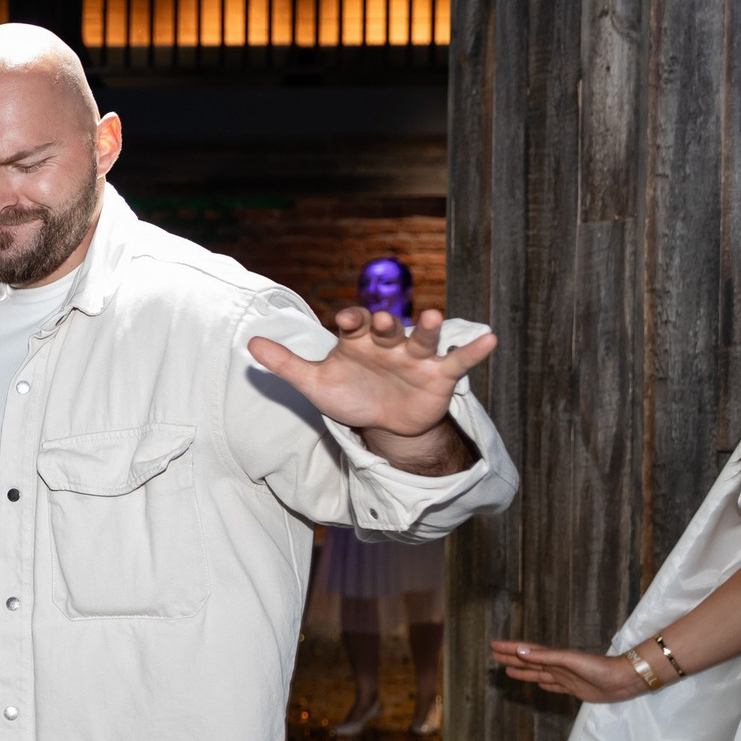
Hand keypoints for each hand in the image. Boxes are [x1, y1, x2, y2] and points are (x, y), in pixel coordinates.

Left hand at [246, 307, 497, 443]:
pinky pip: (458, 361)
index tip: (345, 318)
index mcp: (358, 341)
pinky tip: (490, 338)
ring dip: (427, 328)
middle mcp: (389, 343)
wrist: (384, 424)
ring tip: (432, 316)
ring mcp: (416, 358)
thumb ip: (287, 364)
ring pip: (422, 338)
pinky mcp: (439, 375)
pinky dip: (473, 350)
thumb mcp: (316, 384)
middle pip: (388, 329)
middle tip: (381, 321)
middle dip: (385, 325)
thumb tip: (250, 344)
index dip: (351, 320)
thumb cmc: (350, 395)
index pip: (354, 324)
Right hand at [489, 639, 648, 702]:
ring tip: (508, 670)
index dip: (510, 648)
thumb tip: (521, 651)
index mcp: (554, 657)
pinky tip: (539, 684)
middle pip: (529, 661)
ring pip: (538, 673)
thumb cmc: (598, 668)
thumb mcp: (570, 660)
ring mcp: (565, 678)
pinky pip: (554, 686)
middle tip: (494, 656)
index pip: (527, 651)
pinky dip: (544, 684)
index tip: (493, 645)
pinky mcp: (574, 689)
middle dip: (512, 658)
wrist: (622, 680)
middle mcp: (557, 666)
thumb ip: (546, 657)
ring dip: (523, 671)